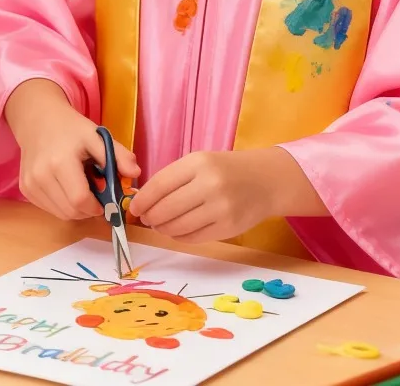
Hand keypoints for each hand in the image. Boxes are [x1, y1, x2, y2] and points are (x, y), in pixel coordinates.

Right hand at [5, 79, 139, 221]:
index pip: (80, 200)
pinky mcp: (25, 188)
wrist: (39, 119)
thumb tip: (136, 173)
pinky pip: (49, 208)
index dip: (97, 206)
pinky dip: (62, 205)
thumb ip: (118, 155)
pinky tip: (65, 186)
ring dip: (75, 208)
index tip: (105, 200)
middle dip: (88, 209)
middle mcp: (41, 175)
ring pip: (60, 213)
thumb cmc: (71, 128)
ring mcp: (31, 183)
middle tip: (95, 193)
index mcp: (61, 162)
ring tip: (80, 186)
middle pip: (71, 211)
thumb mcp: (97, 136)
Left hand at [128, 147, 325, 243]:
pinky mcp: (228, 228)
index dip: (143, 200)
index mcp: (198, 162)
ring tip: (162, 224)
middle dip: (151, 217)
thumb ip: (174, 178)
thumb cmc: (226, 169)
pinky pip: (194, 237)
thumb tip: (142, 200)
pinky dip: (180, 236)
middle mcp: (209, 184)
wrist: (265, 181)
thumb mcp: (200, 162)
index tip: (134, 208)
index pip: (160, 184)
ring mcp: (220, 208)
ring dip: (164, 228)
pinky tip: (179, 231)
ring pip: (178, 227)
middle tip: (147, 218)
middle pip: (166, 209)